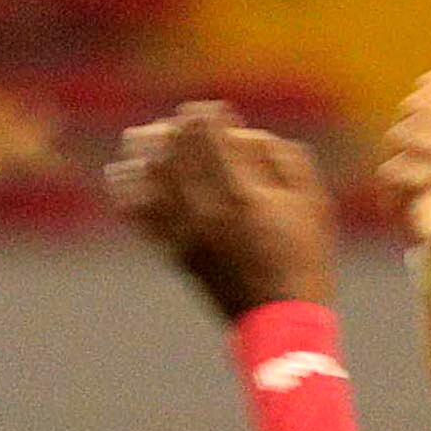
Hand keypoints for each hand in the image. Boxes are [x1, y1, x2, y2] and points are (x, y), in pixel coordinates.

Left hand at [107, 101, 339, 319]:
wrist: (281, 320)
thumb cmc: (305, 258)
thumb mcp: (311, 203)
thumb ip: (282, 159)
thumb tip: (247, 134)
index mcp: (243, 193)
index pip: (210, 136)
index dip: (205, 116)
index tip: (208, 109)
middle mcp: (208, 209)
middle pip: (175, 152)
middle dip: (174, 129)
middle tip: (178, 122)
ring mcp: (187, 232)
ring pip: (151, 179)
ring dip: (143, 151)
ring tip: (141, 136)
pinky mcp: (175, 252)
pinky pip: (140, 216)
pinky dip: (125, 190)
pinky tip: (118, 172)